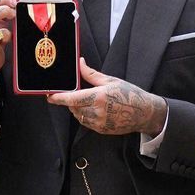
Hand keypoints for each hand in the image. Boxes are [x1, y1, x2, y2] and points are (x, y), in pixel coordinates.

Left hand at [47, 57, 165, 136]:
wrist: (144, 113)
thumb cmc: (129, 94)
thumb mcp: (110, 80)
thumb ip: (91, 74)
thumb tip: (80, 64)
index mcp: (98, 97)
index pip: (72, 99)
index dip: (59, 98)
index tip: (49, 96)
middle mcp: (97, 112)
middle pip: (73, 108)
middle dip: (71, 101)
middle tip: (74, 94)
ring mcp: (99, 123)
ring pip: (79, 116)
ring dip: (78, 109)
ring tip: (88, 101)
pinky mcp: (102, 130)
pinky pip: (87, 123)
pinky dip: (86, 116)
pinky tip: (95, 110)